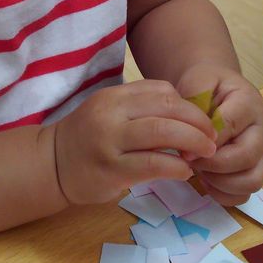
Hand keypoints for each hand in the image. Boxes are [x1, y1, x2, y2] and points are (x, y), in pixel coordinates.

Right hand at [52, 80, 216, 205]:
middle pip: (167, 108)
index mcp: (114, 96)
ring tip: (205, 153)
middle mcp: (112, 114)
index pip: (161, 91)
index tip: (202, 122)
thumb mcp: (109, 112)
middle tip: (212, 138)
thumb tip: (185, 113)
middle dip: (197, 122)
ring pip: (161, 133)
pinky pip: (152, 164)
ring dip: (192, 142)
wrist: (50, 163)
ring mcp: (110, 141)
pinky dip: (175, 166)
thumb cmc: (86, 138)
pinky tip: (184, 171)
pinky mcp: (111, 170)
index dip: (189, 106)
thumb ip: (140, 108)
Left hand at [177, 65, 262, 205]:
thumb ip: (196, 104)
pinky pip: (243, 194)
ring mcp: (260, 154)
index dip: (205, 142)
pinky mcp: (253, 171)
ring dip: (219, 182)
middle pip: (245, 160)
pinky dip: (222, 194)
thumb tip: (194, 146)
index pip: (230, 127)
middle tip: (189, 159)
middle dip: (212, 165)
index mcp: (248, 104)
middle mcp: (261, 132)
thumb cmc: (206, 85)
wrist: (216, 88)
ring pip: (250, 182)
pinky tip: (205, 179)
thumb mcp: (198, 80)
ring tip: (199, 169)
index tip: (184, 148)